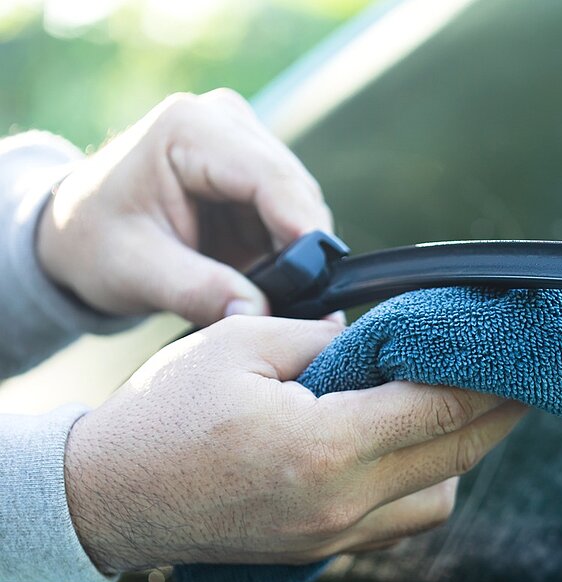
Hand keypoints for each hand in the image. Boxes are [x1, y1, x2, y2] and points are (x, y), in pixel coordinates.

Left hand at [37, 89, 330, 324]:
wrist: (75, 231)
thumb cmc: (94, 243)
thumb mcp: (136, 271)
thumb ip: (197, 291)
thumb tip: (257, 314)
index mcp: (189, 128)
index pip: (270, 176)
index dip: (302, 227)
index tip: (320, 280)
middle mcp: (225, 121)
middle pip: (295, 189)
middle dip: (304, 249)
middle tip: (301, 308)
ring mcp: (245, 141)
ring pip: (302, 204)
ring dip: (298, 252)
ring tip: (276, 297)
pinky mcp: (257, 169)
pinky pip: (294, 215)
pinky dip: (289, 251)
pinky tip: (269, 278)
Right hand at [62, 316, 526, 572]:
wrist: (110, 498)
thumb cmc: (164, 416)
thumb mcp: (239, 345)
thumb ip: (324, 338)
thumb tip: (378, 334)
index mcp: (324, 446)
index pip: (441, 407)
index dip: (492, 376)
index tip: (521, 348)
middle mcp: (342, 501)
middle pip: (457, 454)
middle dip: (502, 411)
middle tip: (525, 373)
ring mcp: (336, 534)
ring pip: (441, 497)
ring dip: (464, 452)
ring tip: (464, 404)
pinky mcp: (324, 549)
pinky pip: (404, 521)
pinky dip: (426, 483)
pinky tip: (417, 446)